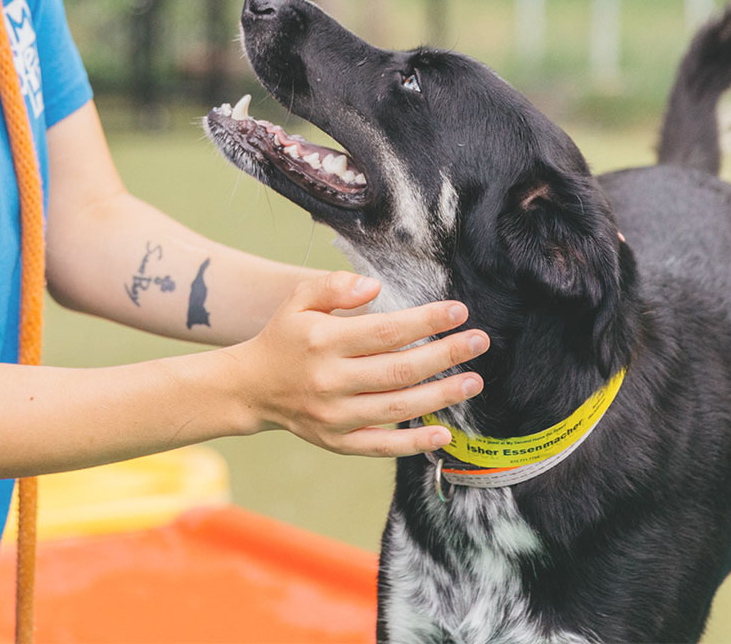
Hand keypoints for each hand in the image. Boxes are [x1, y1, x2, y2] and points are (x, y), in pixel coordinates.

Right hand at [229, 271, 487, 457]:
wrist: (251, 387)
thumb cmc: (284, 336)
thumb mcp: (298, 300)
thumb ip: (334, 286)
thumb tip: (374, 287)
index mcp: (323, 341)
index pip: (384, 331)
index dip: (424, 321)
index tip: (457, 311)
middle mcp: (330, 380)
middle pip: (398, 369)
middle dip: (444, 354)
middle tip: (479, 341)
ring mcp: (334, 415)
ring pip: (396, 407)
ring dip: (441, 395)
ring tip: (474, 381)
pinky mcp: (337, 441)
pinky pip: (381, 445)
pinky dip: (413, 442)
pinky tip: (444, 431)